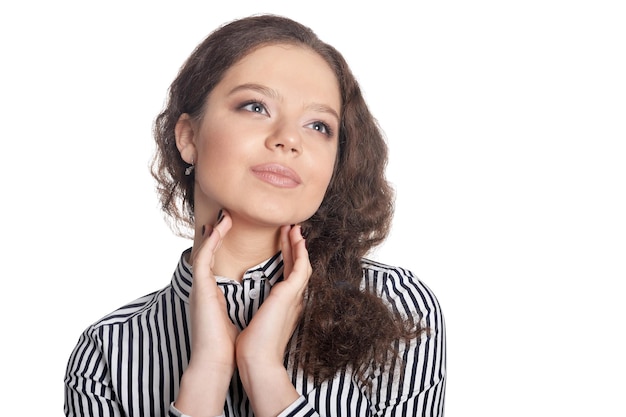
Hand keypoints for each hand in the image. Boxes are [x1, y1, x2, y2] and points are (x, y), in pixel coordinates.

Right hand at [175, 210, 236, 414]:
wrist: (216, 362)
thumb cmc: (228, 346)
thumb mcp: (237, 318)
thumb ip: (240, 306)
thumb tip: (255, 303)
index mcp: (213, 295)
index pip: (217, 263)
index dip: (225, 246)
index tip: (236, 232)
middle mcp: (204, 288)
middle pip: (209, 254)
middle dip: (218, 234)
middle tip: (228, 216)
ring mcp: (199, 288)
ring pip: (205, 251)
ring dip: (215, 233)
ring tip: (225, 216)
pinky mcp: (199, 289)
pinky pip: (203, 258)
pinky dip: (211, 242)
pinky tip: (220, 228)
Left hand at [235, 224, 310, 415]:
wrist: (257, 358)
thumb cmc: (253, 346)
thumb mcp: (257, 321)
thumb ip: (260, 311)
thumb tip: (255, 307)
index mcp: (284, 305)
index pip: (288, 275)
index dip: (287, 257)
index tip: (283, 243)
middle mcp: (293, 299)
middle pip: (297, 266)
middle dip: (294, 246)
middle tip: (292, 229)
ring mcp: (295, 296)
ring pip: (302, 263)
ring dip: (298, 244)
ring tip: (294, 228)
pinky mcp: (291, 294)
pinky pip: (301, 266)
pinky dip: (300, 251)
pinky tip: (297, 239)